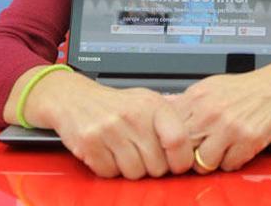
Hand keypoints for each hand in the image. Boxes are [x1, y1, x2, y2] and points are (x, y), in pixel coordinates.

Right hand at [6, 69, 194, 178]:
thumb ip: (170, 121)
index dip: (181, 160)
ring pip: (134, 173)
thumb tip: (196, 145)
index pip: (178, 140)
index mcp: (152, 105)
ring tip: (124, 153)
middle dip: (153, 167)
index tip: (178, 164)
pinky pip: (110, 173)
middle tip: (144, 157)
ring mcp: (110, 130)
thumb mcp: (147, 102)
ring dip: (130, 170)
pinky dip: (109, 169)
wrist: (74, 97)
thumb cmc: (115, 104)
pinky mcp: (90, 143)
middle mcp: (133, 116)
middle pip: (157, 165)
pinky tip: (108, 153)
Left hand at [170, 57, 270, 172]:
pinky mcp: (248, 140)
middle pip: (184, 149)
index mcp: (197, 97)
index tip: (178, 145)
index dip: (173, 141)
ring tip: (219, 149)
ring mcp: (230, 127)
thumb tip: (161, 108)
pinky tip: (236, 148)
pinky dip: (232, 161)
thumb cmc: (245, 88)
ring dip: (211, 161)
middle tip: (199, 150)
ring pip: (204, 163)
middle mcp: (211, 112)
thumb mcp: (210, 86)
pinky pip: (229, 165)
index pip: (169, 129)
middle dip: (190, 154)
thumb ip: (186, 101)